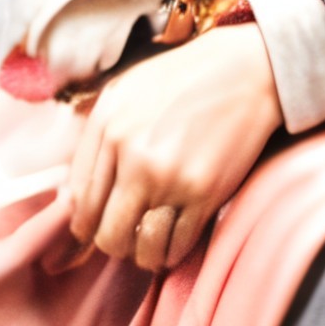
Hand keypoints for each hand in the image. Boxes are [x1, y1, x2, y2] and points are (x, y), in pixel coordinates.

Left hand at [56, 23, 280, 272]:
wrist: (249, 70)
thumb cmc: (186, 78)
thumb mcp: (127, 89)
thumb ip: (96, 133)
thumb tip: (75, 188)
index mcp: (108, 129)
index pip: (80, 201)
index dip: (85, 224)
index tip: (94, 230)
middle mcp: (133, 156)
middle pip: (105, 231)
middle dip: (113, 243)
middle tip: (125, 238)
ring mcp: (169, 177)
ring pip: (139, 246)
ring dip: (142, 254)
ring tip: (148, 247)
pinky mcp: (205, 192)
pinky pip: (177, 243)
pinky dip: (172, 252)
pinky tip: (173, 246)